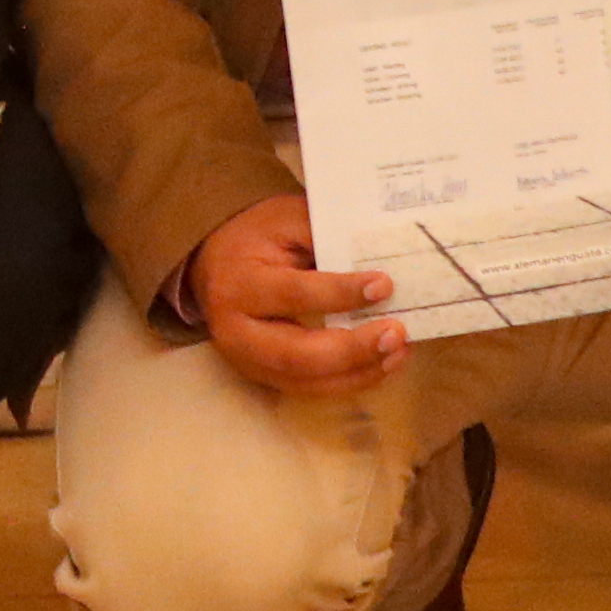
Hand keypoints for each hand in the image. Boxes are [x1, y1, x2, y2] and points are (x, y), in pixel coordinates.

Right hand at [189, 191, 401, 395]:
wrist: (211, 266)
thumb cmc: (256, 238)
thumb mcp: (285, 220)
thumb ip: (325, 234)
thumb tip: (381, 254)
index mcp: (240, 282)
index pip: (295, 293)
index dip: (341, 293)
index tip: (384, 285)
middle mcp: (237, 330)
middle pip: (299, 354)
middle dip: (354, 349)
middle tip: (397, 333)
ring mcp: (248, 362)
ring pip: (309, 381)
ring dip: (360, 372)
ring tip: (399, 351)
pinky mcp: (264, 378)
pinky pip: (312, 390)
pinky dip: (351, 381)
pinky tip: (381, 364)